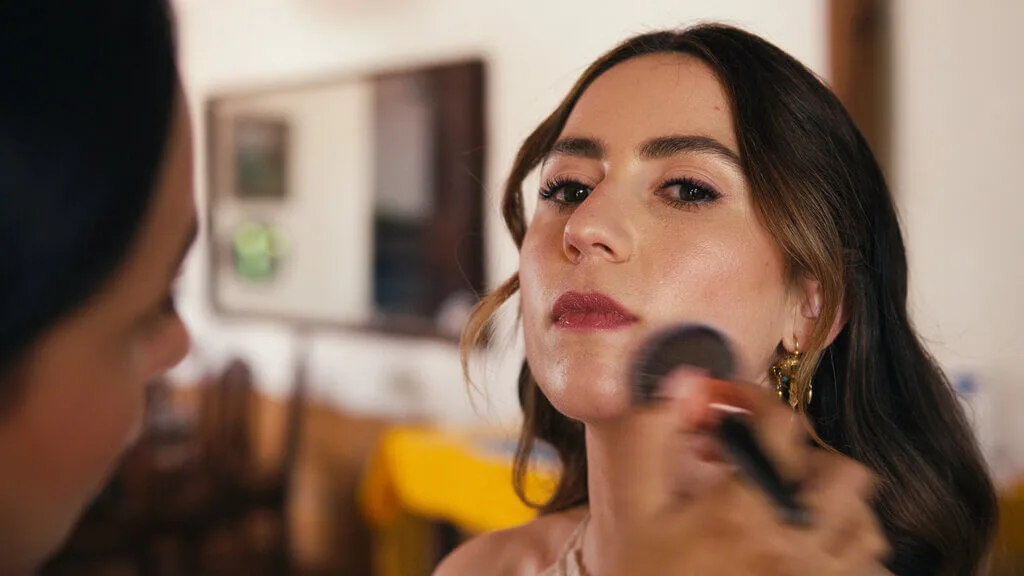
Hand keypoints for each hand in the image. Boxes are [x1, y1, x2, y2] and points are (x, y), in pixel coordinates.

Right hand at [605, 375, 889, 574]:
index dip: (754, 398)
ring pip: (866, 527)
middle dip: (805, 456)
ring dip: (837, 507)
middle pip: (844, 473)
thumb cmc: (644, 574)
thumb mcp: (633, 505)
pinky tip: (808, 549)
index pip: (780, 425)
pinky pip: (865, 571)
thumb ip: (650, 437)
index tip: (731, 402)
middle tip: (765, 463)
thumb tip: (686, 379)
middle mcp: (792, 544)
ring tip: (792, 505)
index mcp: (743, 510)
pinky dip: (849, 553)